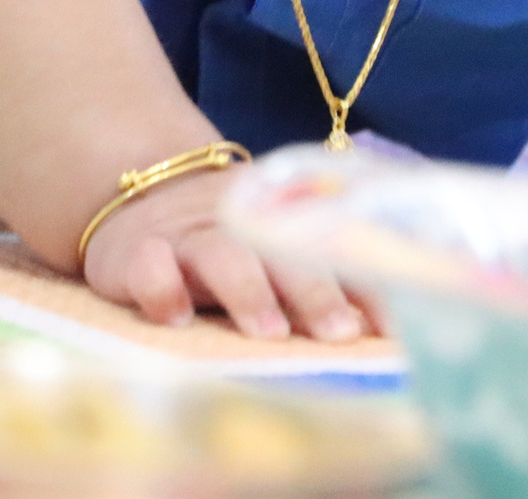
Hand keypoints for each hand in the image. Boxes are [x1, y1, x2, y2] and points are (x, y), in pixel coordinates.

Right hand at [78, 167, 372, 341]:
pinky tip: (177, 316)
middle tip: (340, 332)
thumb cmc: (230, 246)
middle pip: (281, 252)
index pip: (334, 251)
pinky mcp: (132, 253)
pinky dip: (161, 286)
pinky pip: (147, 265)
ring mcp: (186, 237)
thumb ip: (326, 283)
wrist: (139, 195)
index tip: (394, 327)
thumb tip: (387, 332)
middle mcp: (239, 225)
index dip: (366, 286)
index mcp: (283, 221)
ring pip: (221, 256)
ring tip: (269, 332)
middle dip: (314, 290)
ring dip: (248, 290)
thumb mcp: (276, 254)